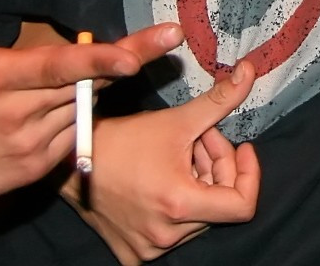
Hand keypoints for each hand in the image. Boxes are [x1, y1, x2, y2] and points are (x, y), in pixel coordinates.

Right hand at [0, 0, 172, 211]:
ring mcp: (28, 148)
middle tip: (167, 36)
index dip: (98, 62)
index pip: (56, 69)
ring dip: (96, 88)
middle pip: (86, 85)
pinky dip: (77, 115)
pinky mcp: (36, 170)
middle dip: (126, 61)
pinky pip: (74, 135)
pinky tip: (60, 103)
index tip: (134, 57)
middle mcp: (15, 117)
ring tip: (92, 71)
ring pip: (84, 108)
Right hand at [64, 61, 261, 263]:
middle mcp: (166, 236)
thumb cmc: (122, 141)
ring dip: (198, 182)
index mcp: (180, 206)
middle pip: (219, 205)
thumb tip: (250, 72)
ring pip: (198, 217)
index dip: (248, 173)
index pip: (242, 205)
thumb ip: (220, 101)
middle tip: (199, 138)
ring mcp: (148, 249)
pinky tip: (163, 178)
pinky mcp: (133, 254)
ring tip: (178, 155)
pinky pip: (173, 232)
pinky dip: (178, 204)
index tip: (241, 148)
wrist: (69, 163)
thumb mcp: (176, 120)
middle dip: (217, 166)